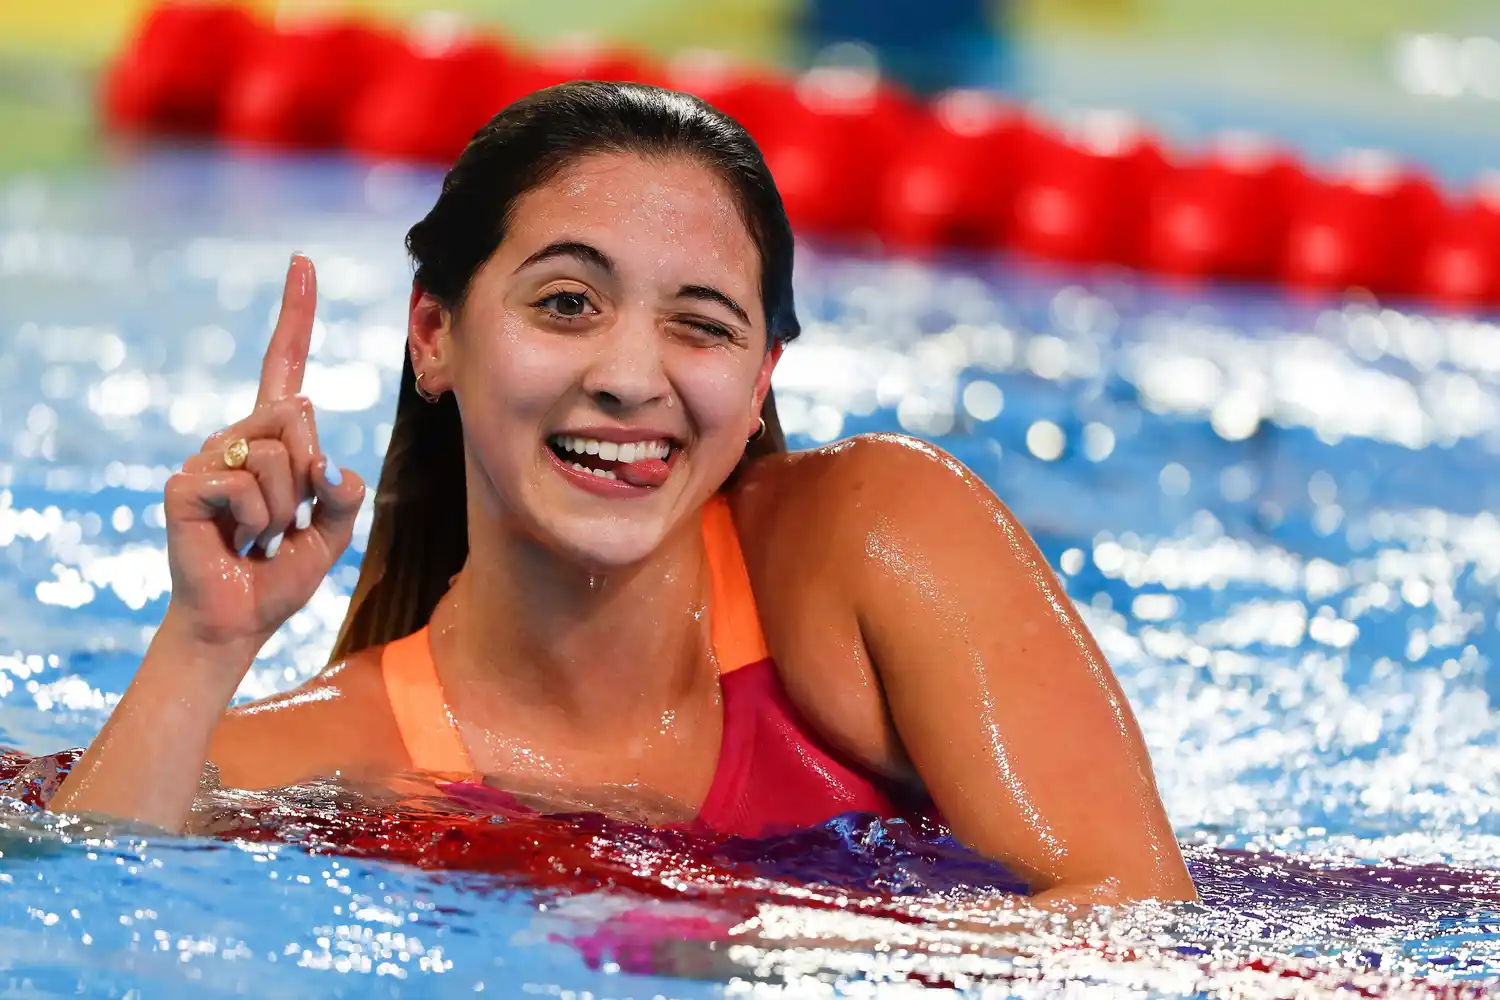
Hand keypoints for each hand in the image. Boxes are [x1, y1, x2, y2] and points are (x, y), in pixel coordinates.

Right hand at [161, 255, 365, 651]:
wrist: (239, 619)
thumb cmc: (282, 570)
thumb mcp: (334, 531)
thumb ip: (342, 493)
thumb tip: (327, 464)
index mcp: (272, 438)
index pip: (283, 366)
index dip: (295, 315)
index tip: (302, 261)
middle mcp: (236, 435)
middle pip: (299, 418)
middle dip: (311, 475)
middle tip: (287, 519)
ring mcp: (207, 456)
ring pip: (281, 456)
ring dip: (287, 507)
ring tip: (261, 534)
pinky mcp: (187, 483)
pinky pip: (249, 488)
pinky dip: (260, 523)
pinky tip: (240, 541)